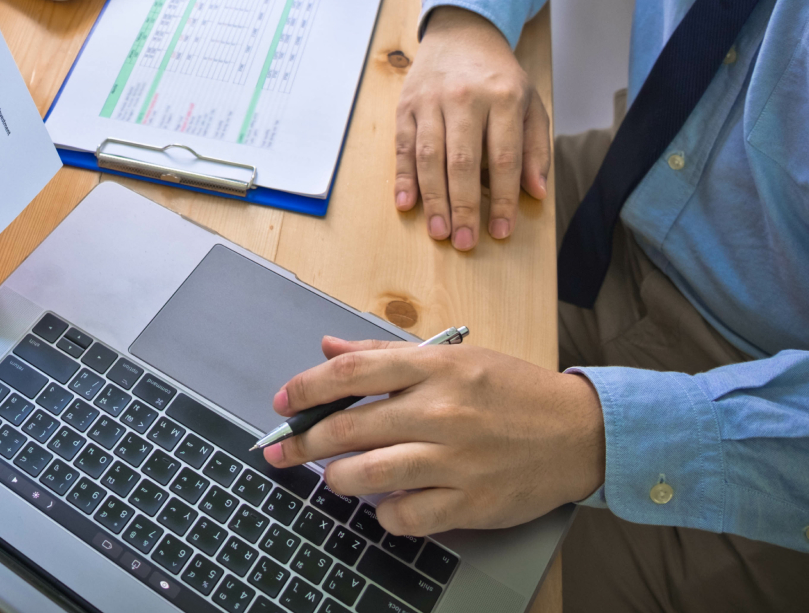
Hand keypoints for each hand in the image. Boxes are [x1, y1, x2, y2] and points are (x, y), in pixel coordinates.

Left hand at [262, 337, 604, 535]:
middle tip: (282, 451)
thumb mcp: (454, 357)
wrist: (581, 432)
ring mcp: (457, 459)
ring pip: (370, 474)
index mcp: (435, 367)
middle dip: (304, 442)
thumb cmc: (513, 391)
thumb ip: (385, 354)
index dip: (305, 388)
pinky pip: (406, 516)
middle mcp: (442, 411)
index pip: (352, 373)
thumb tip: (328, 348)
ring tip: (334, 477)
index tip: (282, 403)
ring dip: (338, 479)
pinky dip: (384, 514)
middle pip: (350, 427)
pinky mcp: (472, 502)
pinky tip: (383, 504)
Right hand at [395, 7, 549, 250]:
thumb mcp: (530, 103)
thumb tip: (534, 192)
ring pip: (429, 157)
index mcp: (503, 97)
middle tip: (464, 241)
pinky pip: (402, 146)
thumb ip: (536, 148)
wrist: (461, 33)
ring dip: (432, 199)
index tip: (501, 230)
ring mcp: (431, 101)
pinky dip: (403, 177)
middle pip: (462, 161)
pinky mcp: (406, 105)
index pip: (504, 157)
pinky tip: (406, 204)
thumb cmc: (498, 76)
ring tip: (438, 232)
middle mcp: (464, 98)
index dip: (502, 198)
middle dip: (462, 206)